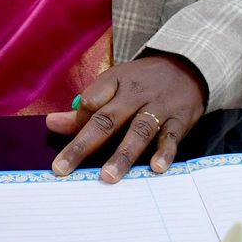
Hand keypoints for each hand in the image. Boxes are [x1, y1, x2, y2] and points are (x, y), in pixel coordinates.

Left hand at [43, 54, 206, 182]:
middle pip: (107, 120)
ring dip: (123, 155)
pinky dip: (165, 152)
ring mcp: (159, 108)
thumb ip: (85, 106)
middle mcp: (136, 94)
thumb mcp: (114, 83)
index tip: (69, 139)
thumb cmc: (144, 81)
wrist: (189, 65)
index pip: (90, 101)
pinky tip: (156, 167)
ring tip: (108, 176)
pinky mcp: (180, 120)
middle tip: (64, 168)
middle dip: (84, 145)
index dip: (77, 121)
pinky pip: (172, 137)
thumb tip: (52, 124)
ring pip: (139, 131)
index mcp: (116, 81)